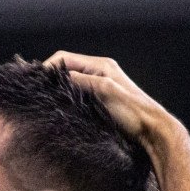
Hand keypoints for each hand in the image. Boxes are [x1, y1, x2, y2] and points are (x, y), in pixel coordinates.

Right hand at [42, 51, 175, 142]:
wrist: (154, 131)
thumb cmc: (133, 112)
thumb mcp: (104, 91)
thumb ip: (81, 81)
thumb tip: (57, 77)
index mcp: (101, 65)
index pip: (65, 59)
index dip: (48, 68)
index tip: (35, 82)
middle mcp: (99, 72)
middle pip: (66, 70)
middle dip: (51, 79)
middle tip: (38, 93)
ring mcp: (100, 87)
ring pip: (71, 83)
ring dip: (59, 90)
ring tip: (47, 101)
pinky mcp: (101, 102)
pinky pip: (78, 96)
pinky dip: (68, 100)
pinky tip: (62, 109)